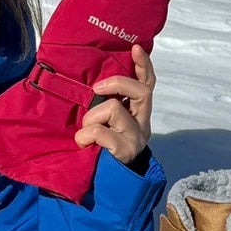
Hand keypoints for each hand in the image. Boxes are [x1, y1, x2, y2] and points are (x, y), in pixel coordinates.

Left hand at [75, 44, 154, 168]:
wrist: (99, 183)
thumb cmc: (96, 147)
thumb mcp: (102, 122)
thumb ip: (104, 104)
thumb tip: (91, 83)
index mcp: (137, 114)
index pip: (147, 85)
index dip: (143, 65)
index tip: (135, 48)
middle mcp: (142, 124)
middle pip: (141, 91)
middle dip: (117, 83)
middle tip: (96, 88)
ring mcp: (136, 138)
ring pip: (113, 109)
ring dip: (91, 117)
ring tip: (85, 133)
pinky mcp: (125, 151)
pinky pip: (99, 131)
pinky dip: (85, 135)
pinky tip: (83, 145)